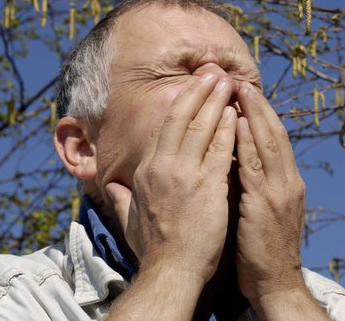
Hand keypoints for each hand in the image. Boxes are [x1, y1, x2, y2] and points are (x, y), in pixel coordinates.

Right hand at [106, 73, 236, 283]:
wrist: (170, 271)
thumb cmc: (153, 250)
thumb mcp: (129, 220)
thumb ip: (120, 198)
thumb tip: (107, 186)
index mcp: (145, 171)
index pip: (162, 129)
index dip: (178, 106)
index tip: (190, 90)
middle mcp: (162, 166)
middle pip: (180, 118)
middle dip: (197, 91)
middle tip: (212, 73)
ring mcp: (185, 174)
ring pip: (202, 126)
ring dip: (216, 101)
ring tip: (228, 83)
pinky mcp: (207, 185)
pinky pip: (220, 148)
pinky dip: (229, 127)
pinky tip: (237, 113)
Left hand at [234, 82, 307, 301]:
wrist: (276, 283)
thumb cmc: (262, 249)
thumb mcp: (263, 210)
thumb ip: (254, 184)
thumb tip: (234, 159)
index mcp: (287, 182)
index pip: (275, 139)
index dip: (261, 113)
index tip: (245, 90)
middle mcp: (288, 182)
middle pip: (274, 133)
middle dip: (258, 104)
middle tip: (240, 79)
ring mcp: (280, 192)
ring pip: (269, 143)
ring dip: (254, 114)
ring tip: (239, 89)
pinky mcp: (267, 205)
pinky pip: (256, 167)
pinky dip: (248, 143)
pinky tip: (238, 124)